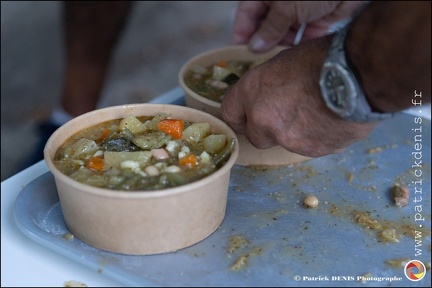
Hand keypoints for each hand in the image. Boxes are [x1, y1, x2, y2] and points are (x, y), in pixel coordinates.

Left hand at [220, 37, 376, 156]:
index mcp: (252, 91)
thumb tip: (267, 96)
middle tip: (290, 116)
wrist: (356, 75)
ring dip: (295, 133)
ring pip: (284, 142)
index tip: (247, 119)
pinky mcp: (309, 151)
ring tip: (318, 113)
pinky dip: (316, 138)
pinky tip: (330, 121)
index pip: (230, 113)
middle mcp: (261, 118)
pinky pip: (308, 147)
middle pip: (256, 136)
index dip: (240, 117)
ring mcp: (285, 138)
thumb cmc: (322, 59)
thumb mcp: (284, 62)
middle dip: (269, 130)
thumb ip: (268, 86)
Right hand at [232, 1, 365, 51]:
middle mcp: (282, 1)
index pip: (247, 13)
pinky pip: (302, 37)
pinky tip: (293, 55)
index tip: (238, 51)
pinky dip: (298, 46)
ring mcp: (300, 11)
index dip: (242, 32)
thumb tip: (255, 45)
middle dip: (262, 41)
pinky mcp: (317, 20)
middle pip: (266, 25)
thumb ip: (269, 28)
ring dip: (280, 45)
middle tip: (256, 59)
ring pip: (284, 33)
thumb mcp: (285, 7)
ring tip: (275, 59)